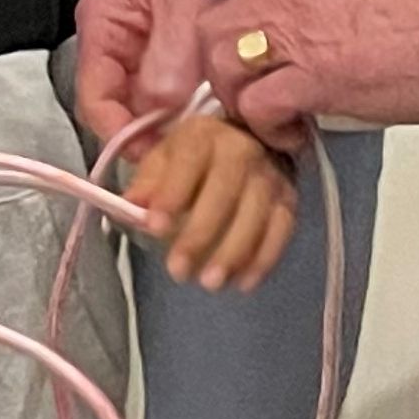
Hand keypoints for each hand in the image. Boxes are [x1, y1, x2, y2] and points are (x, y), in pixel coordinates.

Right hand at [73, 0, 254, 145]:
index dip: (121, 135)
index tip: (156, 158)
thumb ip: (169, 58)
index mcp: (103, 26)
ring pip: (155, 106)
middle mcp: (120, 44)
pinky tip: (223, 118)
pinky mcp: (177, 54)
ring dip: (180, 125)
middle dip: (156, 136)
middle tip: (192, 157)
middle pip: (124, 110)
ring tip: (212, 140)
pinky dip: (198, 109)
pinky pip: (180, 94)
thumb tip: (161, 113)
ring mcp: (149, 51)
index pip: (95, 99)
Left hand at [128, 114, 294, 291]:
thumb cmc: (194, 157)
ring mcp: (270, 174)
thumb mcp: (165, 158)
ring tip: (209, 283)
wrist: (246, 143)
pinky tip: (242, 283)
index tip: (153, 228)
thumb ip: (147, 182)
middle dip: (200, 233)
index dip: (172, 194)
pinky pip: (282, 230)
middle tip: (177, 271)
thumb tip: (129, 206)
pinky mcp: (288, 199)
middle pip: (225, 191)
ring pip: (256, 214)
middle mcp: (242, 149)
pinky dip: (264, 259)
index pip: (189, 161)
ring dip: (233, 252)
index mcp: (203, 135)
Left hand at [199, 0, 418, 151]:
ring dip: (240, 99)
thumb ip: (329, 14)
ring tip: (274, 120)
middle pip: (217, 27)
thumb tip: (312, 51)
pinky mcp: (316, 75)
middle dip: (226, 71)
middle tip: (253, 98)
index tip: (258, 69)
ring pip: (223, 63)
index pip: (246, 2)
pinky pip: (258, 103)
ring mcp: (301, 31)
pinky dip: (266, 126)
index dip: (242, 43)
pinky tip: (293, 134)